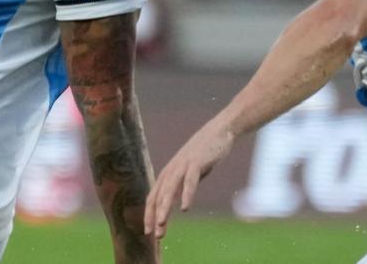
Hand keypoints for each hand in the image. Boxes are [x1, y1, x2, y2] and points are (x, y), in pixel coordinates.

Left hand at [144, 120, 233, 238]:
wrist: (218, 131)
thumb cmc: (203, 154)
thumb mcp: (188, 172)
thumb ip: (181, 186)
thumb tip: (177, 203)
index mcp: (168, 174)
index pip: (153, 197)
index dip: (149, 214)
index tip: (148, 232)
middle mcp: (171, 170)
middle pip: (158, 195)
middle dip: (155, 216)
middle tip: (155, 235)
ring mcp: (183, 166)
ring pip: (170, 190)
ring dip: (165, 208)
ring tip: (162, 225)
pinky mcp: (196, 162)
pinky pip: (190, 181)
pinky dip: (186, 195)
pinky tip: (186, 208)